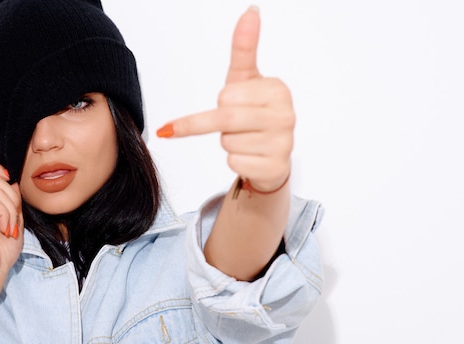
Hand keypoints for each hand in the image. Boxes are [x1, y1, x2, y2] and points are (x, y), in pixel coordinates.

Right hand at [0, 163, 22, 293]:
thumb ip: (12, 200)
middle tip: (14, 219)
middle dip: (13, 197)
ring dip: (11, 209)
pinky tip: (4, 229)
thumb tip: (11, 182)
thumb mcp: (14, 219)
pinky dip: (5, 214)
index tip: (10, 184)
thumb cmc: (1, 252)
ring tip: (9, 227)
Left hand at [157, 7, 292, 192]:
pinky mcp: (275, 168)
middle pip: (225, 119)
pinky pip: (234, 162)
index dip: (222, 102)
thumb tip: (251, 11)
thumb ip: (244, 47)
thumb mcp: (245, 79)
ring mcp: (283, 144)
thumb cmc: (253, 113)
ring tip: (246, 139)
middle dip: (217, 123)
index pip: (226, 96)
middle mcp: (286, 116)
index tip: (236, 103)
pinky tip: (251, 156)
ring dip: (227, 142)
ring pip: (227, 142)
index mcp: (278, 90)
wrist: (269, 155)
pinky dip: (235, 161)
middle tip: (232, 124)